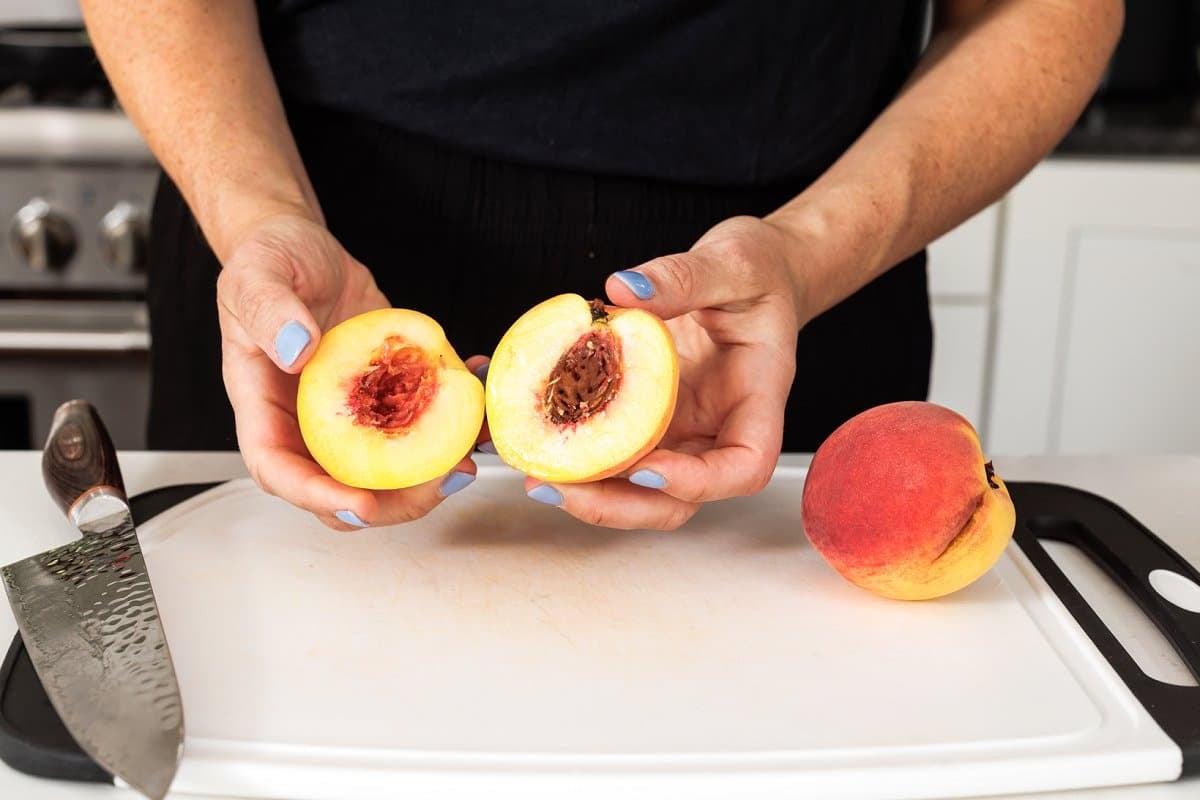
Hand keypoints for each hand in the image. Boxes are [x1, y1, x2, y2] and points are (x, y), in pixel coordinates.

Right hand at [216, 213, 482, 529]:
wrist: (302, 249)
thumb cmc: (267, 261)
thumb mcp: (257, 274)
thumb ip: (269, 311)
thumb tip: (296, 351)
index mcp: (263, 405)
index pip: (279, 471)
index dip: (318, 497)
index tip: (361, 505)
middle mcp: (306, 423)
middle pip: (341, 488)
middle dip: (394, 502)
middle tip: (444, 482)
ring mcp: (350, 415)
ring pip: (386, 471)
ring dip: (433, 474)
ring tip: (473, 454)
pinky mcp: (386, 397)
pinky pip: (417, 425)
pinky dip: (453, 423)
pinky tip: (478, 395)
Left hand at [518, 215, 803, 529]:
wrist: (753, 275)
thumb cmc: (759, 271)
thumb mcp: (733, 261)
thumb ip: (684, 276)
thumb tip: (624, 289)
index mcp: (756, 399)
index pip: (744, 466)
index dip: (697, 481)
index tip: (646, 467)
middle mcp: (718, 429)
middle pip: (680, 500)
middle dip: (619, 505)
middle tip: (557, 485)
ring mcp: (682, 431)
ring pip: (640, 490)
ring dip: (588, 491)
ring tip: (533, 469)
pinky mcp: (648, 420)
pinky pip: (613, 448)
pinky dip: (573, 450)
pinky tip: (530, 431)